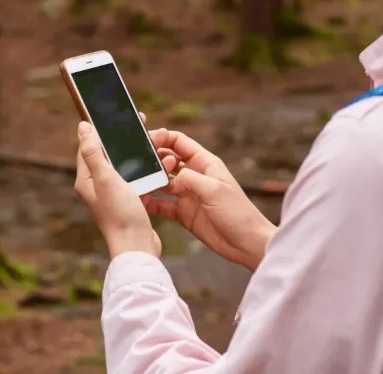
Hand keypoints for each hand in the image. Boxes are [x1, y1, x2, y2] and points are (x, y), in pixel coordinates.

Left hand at [74, 121, 160, 259]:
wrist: (137, 247)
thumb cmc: (119, 214)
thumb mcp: (105, 179)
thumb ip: (93, 152)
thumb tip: (82, 127)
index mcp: (87, 179)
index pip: (90, 146)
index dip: (102, 130)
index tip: (118, 116)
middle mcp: (98, 185)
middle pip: (111, 153)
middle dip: (126, 140)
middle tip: (143, 126)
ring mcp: (114, 193)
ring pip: (128, 164)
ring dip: (142, 154)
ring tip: (158, 144)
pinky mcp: (129, 199)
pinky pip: (139, 177)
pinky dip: (149, 169)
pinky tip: (163, 165)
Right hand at [145, 129, 276, 271]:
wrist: (247, 244)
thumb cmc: (238, 213)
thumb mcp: (214, 190)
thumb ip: (190, 178)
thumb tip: (168, 175)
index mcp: (205, 163)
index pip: (179, 142)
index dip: (162, 137)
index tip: (146, 140)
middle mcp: (195, 176)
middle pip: (167, 160)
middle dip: (151, 160)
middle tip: (137, 165)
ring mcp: (188, 194)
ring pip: (162, 182)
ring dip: (149, 182)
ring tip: (134, 184)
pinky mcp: (183, 212)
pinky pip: (162, 204)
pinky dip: (151, 203)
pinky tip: (140, 203)